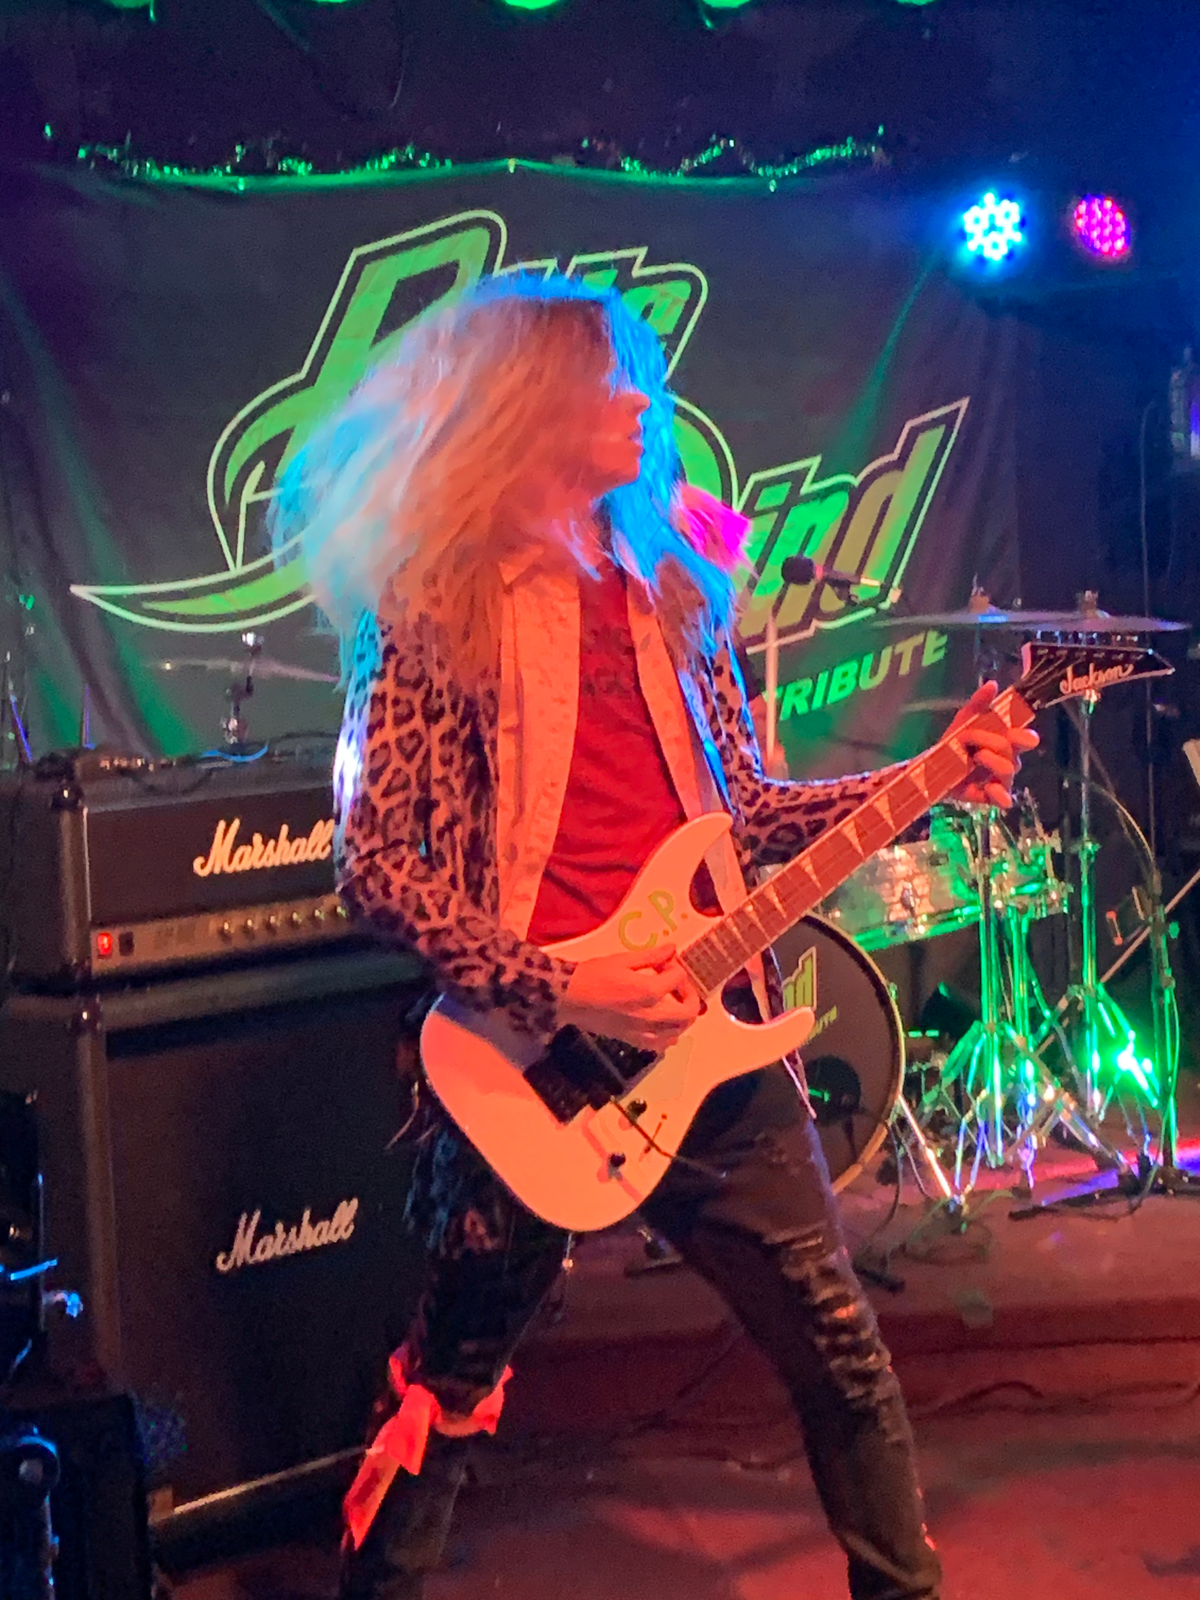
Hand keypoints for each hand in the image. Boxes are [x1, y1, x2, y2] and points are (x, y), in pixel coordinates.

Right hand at [559, 945, 700, 1051]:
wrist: (568, 998)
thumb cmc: (593, 975)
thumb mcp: (622, 959)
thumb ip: (651, 956)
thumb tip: (672, 949)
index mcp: (648, 992)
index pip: (678, 978)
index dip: (674, 966)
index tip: (663, 961)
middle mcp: (651, 1016)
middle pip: (689, 1011)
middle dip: (689, 993)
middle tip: (675, 983)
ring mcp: (643, 1032)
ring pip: (679, 1030)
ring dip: (681, 1015)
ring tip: (670, 1002)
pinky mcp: (633, 1040)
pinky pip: (662, 1044)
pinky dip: (668, 1033)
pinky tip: (659, 1021)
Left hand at [945, 681, 1038, 807]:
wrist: (932, 767)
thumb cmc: (954, 743)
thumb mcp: (963, 720)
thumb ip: (978, 703)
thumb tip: (992, 684)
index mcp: (1006, 742)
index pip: (1027, 740)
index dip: (1024, 737)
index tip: (1011, 734)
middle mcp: (1008, 761)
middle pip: (1012, 752)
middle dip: (990, 742)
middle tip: (968, 739)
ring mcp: (1000, 780)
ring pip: (1008, 772)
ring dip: (991, 762)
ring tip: (974, 757)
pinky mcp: (989, 797)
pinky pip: (1004, 800)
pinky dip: (999, 795)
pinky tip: (988, 788)